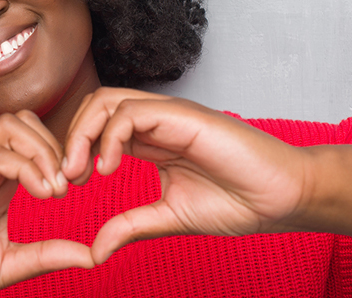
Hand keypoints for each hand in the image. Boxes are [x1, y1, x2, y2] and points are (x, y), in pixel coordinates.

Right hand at [0, 110, 92, 297]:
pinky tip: (43, 195)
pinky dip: (28, 169)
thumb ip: (49, 254)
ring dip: (44, 152)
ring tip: (56, 189)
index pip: (30, 137)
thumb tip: (91, 255)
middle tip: (69, 183)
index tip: (75, 185)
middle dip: (55, 144)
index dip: (59, 152)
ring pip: (10, 127)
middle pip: (22, 121)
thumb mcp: (11, 262)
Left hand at [63, 88, 310, 263]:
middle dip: (72, 138)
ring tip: (82, 172)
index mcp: (153, 140)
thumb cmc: (238, 201)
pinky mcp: (184, 115)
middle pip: (96, 107)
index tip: (69, 186)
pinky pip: (131, 112)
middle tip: (68, 178)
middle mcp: (157, 121)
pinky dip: (110, 136)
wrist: (283, 197)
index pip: (99, 127)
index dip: (77, 151)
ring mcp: (170, 114)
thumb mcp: (171, 216)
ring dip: (84, 134)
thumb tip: (95, 250)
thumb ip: (131, 225)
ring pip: (107, 101)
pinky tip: (108, 168)